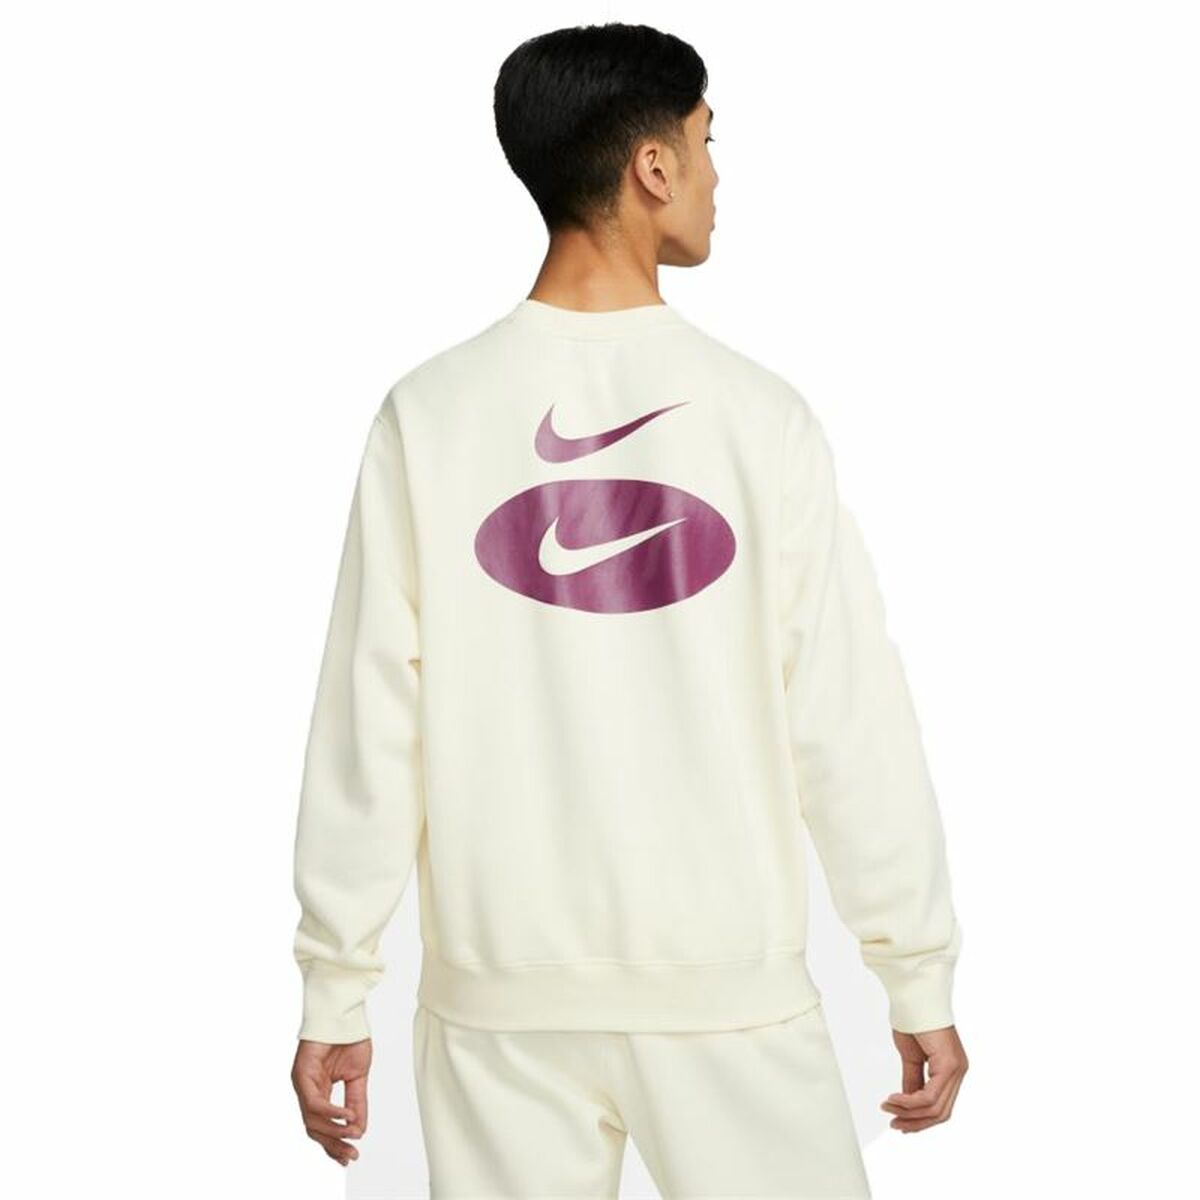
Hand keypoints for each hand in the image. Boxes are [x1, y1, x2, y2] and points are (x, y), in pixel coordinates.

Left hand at [291, 1037, 371, 1164]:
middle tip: (351, 1155)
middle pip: (315, 1129)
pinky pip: (313, 1102)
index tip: (350, 1157)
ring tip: (352, 1134)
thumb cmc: (350, 1038)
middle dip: (333, 1145)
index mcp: (319, 1092)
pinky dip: (331, 1112)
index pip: (323, 1126)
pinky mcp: (301, 1073)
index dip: (335, 1144)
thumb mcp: (358, 1076)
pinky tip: (346, 1116)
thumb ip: (357, 1102)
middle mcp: (307, 1090)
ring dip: (334, 1131)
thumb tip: (359, 1130)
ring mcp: (302, 1083)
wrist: (346, 1012)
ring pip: (312, 1120)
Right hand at [880, 1023, 968, 1132]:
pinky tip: (895, 1099)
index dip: (920, 1120)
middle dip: (915, 1122)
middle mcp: (959, 1072)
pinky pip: (930, 1096)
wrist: (913, 998)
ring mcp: (957, 1069)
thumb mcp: (911, 1057)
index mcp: (951, 1070)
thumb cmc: (912, 1020)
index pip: (940, 1106)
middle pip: (940, 1113)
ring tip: (889, 1107)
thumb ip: (913, 1080)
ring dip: (909, 1113)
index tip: (899, 1122)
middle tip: (893, 1123)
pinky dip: (910, 1102)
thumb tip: (908, 1102)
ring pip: (936, 1108)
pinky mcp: (950, 1065)